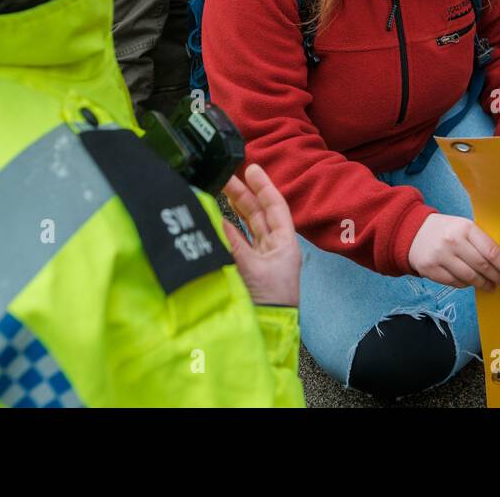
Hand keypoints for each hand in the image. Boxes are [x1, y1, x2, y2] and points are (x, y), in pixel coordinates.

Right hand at [222, 164, 300, 306]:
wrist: (268, 330)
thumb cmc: (270, 300)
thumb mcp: (252, 268)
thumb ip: (232, 243)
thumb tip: (214, 219)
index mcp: (285, 243)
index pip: (275, 206)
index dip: (263, 186)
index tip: (251, 168)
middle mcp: (274, 247)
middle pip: (259, 214)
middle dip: (244, 195)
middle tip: (225, 176)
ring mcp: (260, 259)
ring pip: (247, 227)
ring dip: (234, 209)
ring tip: (219, 190)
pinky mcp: (247, 270)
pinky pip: (237, 244)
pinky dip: (226, 231)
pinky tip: (216, 220)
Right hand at [407, 213, 499, 292]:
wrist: (412, 232)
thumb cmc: (446, 230)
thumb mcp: (463, 227)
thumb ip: (480, 241)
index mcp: (466, 228)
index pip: (492, 251)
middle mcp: (453, 242)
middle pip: (483, 266)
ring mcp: (440, 256)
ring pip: (470, 278)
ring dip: (485, 285)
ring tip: (493, 287)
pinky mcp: (431, 270)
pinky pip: (456, 282)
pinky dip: (467, 285)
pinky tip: (473, 283)